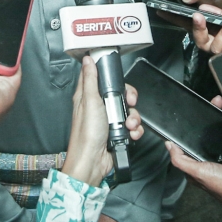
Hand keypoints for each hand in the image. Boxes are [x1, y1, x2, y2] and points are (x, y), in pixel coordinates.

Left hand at [61, 57, 142, 186]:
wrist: (92, 161)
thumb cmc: (86, 133)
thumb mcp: (89, 101)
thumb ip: (91, 80)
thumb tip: (87, 60)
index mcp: (88, 96)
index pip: (100, 78)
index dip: (111, 76)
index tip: (119, 79)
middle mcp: (98, 106)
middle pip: (120, 93)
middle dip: (129, 98)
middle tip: (130, 102)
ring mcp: (109, 119)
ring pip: (128, 109)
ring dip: (133, 117)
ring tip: (129, 125)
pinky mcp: (117, 132)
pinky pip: (132, 126)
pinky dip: (135, 130)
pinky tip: (131, 134)